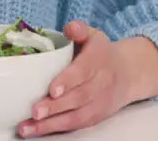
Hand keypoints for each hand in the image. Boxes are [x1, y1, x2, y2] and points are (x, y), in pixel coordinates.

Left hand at [17, 21, 157, 137]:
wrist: (129, 73)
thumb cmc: (101, 53)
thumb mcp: (93, 35)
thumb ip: (79, 29)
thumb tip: (70, 28)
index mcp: (98, 60)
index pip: (83, 71)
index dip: (68, 81)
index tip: (52, 89)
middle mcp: (101, 83)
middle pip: (79, 98)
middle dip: (56, 106)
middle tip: (35, 111)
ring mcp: (100, 103)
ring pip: (77, 116)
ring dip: (51, 124)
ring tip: (28, 128)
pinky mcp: (96, 117)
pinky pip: (77, 125)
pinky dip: (57, 129)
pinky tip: (38, 131)